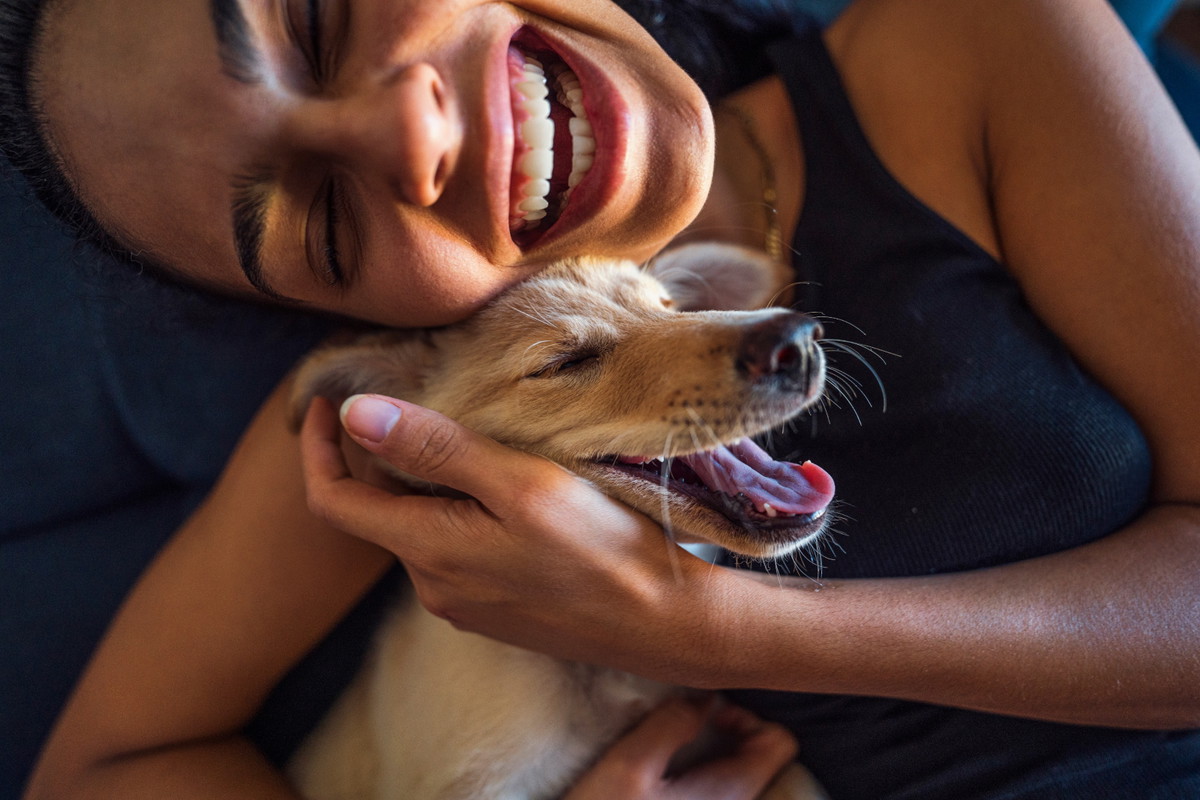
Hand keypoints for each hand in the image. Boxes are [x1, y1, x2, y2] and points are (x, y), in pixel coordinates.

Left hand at [299, 394, 725, 682]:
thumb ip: (437, 449)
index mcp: (427, 551)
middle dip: (382, 457)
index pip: (332, 500)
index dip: (316, 448)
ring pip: (420, 529)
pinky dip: (457, 512)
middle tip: (417, 400)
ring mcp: (463, 604)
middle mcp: (432, 586)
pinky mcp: (495, 610)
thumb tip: (354, 413)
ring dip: (427, 484)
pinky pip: (454, 552)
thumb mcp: (520, 484)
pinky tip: (503, 489)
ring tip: (472, 438)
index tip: (326, 401)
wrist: (665, 623)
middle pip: (378, 511)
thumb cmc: (602, 548)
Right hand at [565, 697, 798, 799]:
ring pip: (738, 773)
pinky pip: (716, 789)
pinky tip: (665, 771)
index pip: (780, 742)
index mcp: (731, 793)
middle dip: (728, 731)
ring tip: (673, 744)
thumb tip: (704, 696)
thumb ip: (672, 723)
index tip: (705, 715)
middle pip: (762, 756)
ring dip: (712, 750)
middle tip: (684, 724)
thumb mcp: (630, 764)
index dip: (747, 717)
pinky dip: (700, 771)